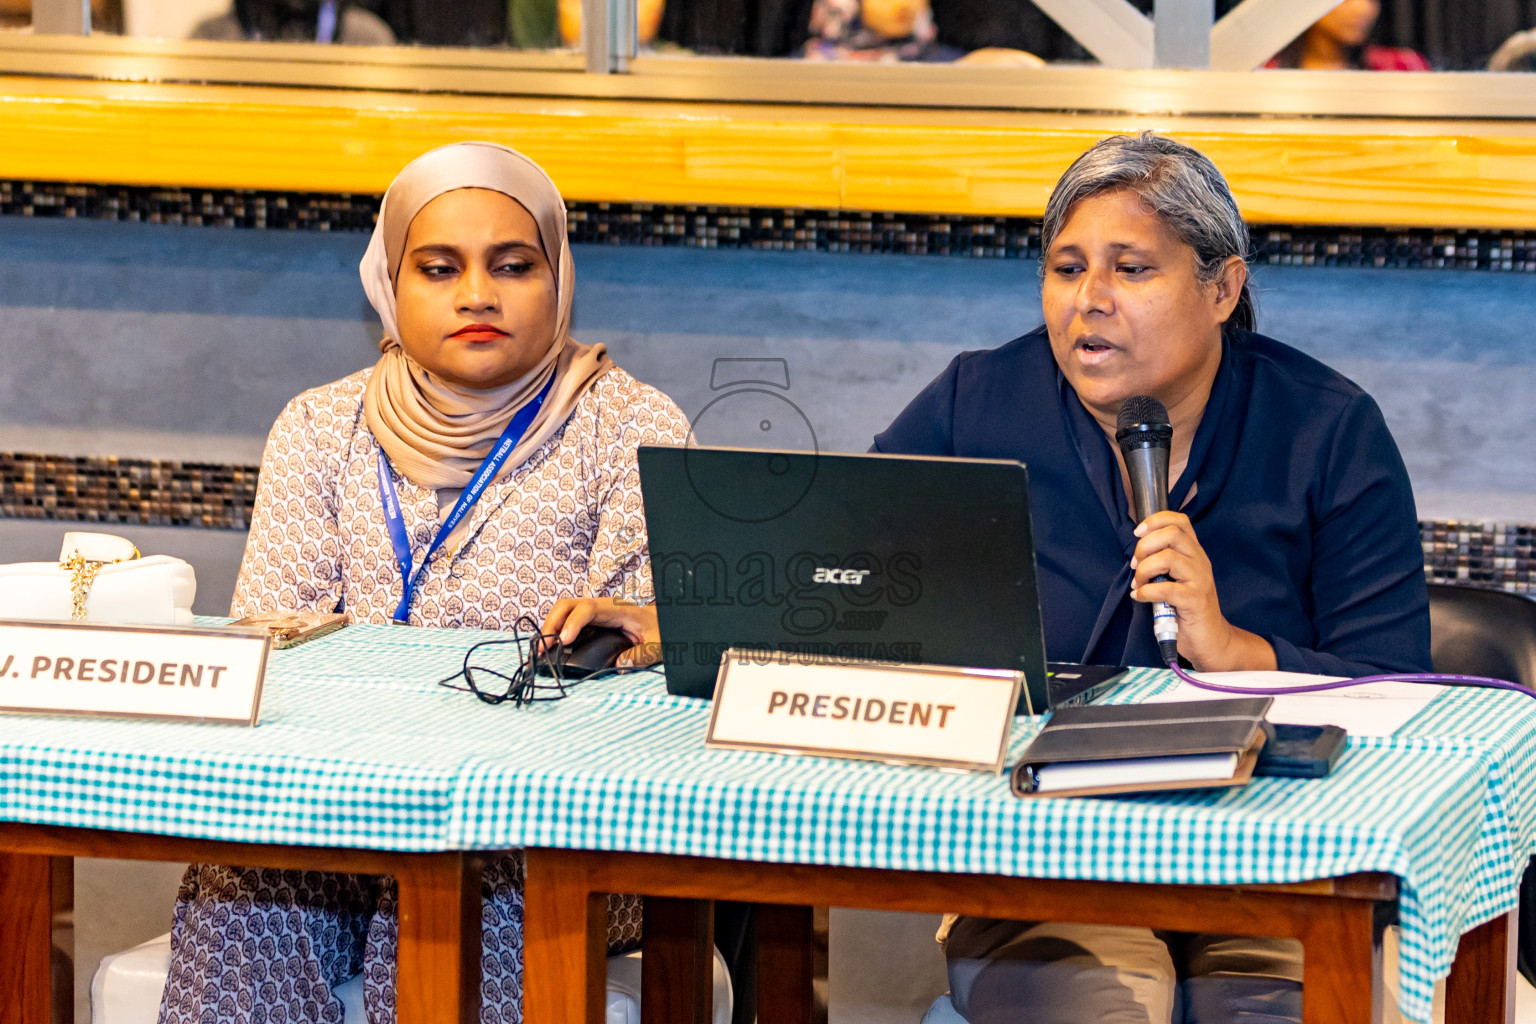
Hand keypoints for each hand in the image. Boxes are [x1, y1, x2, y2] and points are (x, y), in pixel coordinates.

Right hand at [538, 597, 660, 667]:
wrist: (660, 622)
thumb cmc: (659, 631)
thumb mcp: (657, 645)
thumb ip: (642, 655)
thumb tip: (620, 666)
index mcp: (617, 609)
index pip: (588, 609)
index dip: (573, 622)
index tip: (564, 640)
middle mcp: (601, 607)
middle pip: (567, 605)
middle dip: (552, 624)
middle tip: (542, 648)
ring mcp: (592, 612)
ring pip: (562, 612)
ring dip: (549, 628)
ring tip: (540, 650)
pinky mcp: (588, 621)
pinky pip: (565, 621)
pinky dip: (554, 631)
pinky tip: (549, 647)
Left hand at [1130, 511, 1275, 671]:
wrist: (1211, 639)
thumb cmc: (1186, 608)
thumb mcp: (1175, 578)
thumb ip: (1162, 562)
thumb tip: (1135, 553)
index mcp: (1194, 552)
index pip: (1179, 521)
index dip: (1156, 521)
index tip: (1138, 533)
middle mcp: (1200, 561)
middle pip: (1172, 534)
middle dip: (1144, 546)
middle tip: (1135, 565)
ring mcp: (1200, 580)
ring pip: (1168, 557)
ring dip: (1144, 569)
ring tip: (1139, 583)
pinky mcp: (1195, 601)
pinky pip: (1166, 589)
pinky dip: (1147, 591)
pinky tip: (1140, 597)